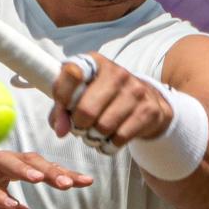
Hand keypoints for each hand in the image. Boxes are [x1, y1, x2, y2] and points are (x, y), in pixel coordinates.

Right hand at [0, 149, 92, 208]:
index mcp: (9, 166)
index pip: (41, 166)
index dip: (63, 173)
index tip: (87, 181)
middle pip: (29, 160)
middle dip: (51, 170)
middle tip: (71, 183)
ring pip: (6, 162)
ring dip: (25, 170)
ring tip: (42, 180)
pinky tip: (9, 202)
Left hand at [49, 53, 173, 149]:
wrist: (146, 100)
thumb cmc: (103, 97)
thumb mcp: (80, 94)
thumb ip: (62, 109)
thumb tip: (60, 130)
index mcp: (96, 63)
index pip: (72, 74)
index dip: (62, 97)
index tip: (64, 108)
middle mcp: (117, 73)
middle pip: (86, 110)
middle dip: (78, 126)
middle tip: (80, 128)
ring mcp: (135, 91)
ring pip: (103, 127)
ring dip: (93, 138)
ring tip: (94, 134)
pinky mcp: (148, 110)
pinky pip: (120, 138)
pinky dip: (109, 145)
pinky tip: (108, 140)